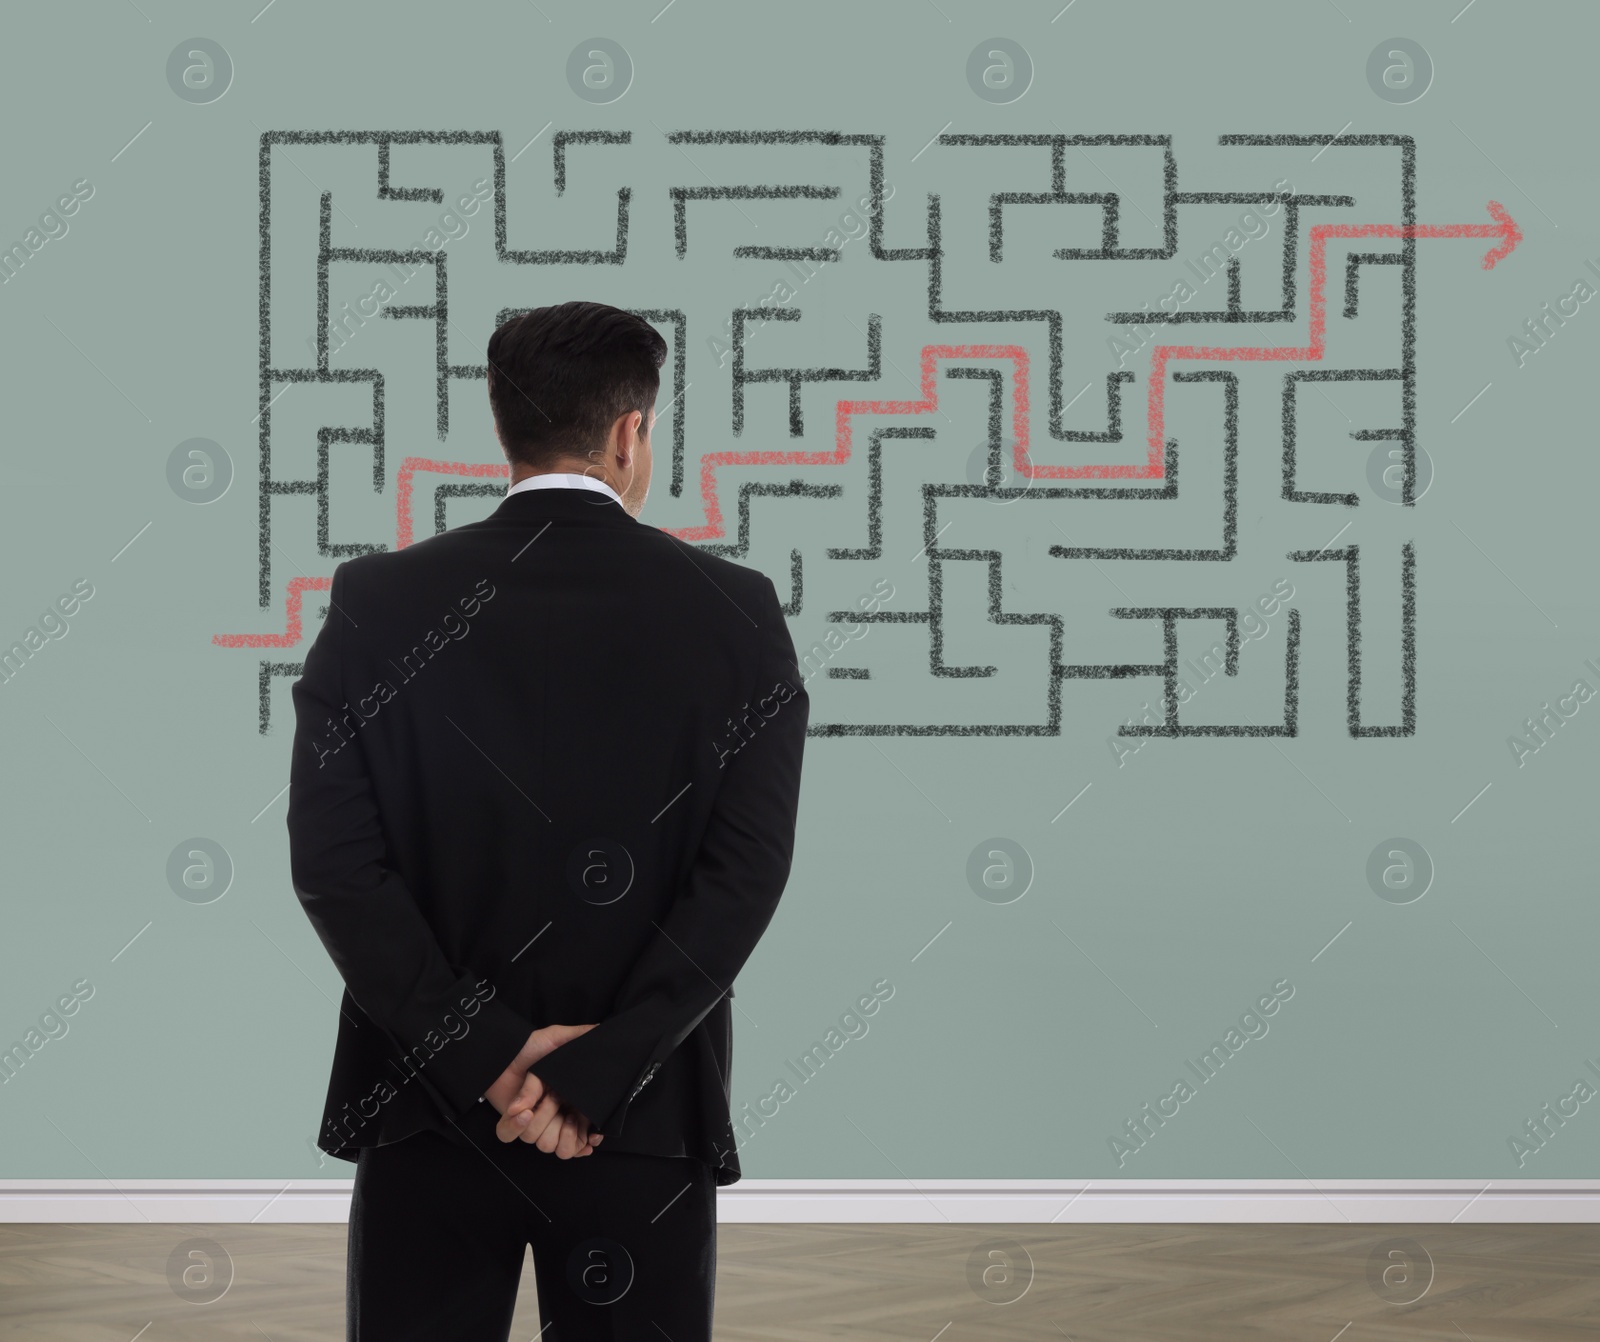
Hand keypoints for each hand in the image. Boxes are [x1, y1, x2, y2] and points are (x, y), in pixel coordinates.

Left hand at [482, 1022, 601, 1155]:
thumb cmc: (531, 1046)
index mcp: (571, 1103)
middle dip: (559, 1128)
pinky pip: (512, 1137)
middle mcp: (554, 1117)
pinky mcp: (511, 1124)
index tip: (591, 1135)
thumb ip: (581, 1035)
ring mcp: (533, 1122)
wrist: (504, 1052)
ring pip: (541, 1143)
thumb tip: (600, 1029)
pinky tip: (521, 1112)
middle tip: (557, 1104)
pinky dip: (515, 1127)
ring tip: (534, 1105)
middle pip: (563, 1146)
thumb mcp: (557, 1037)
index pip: (585, 1135)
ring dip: (537, 1124)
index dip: (588, 1140)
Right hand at [496, 1069, 599, 1155]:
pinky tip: (592, 1135)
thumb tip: (515, 1110)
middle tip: (554, 1097)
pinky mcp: (579, 1135)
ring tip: (571, 1115)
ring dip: (565, 1132)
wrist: (579, 1062)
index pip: (506, 1133)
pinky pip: (579, 1150)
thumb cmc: (554, 1066)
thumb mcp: (539, 1073)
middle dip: (545, 1116)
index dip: (514, 1127)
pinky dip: (587, 1144)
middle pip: (534, 1139)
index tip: (528, 1113)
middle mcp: (540, 1127)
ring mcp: (559, 1132)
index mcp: (524, 1112)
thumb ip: (527, 1091)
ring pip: (556, 1150)